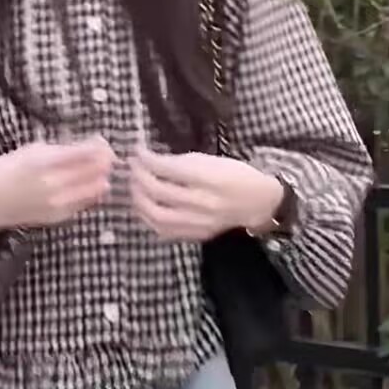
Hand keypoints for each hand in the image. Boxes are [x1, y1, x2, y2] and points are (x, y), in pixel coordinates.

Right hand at [0, 136, 115, 234]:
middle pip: (93, 171)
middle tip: (107, 154)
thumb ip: (60, 148)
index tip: (102, 142)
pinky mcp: (59, 216)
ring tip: (101, 170)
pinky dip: (93, 193)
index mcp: (45, 162)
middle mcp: (53, 184)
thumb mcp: (31, 150)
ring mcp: (57, 203)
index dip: (99, 147)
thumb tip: (87, 145)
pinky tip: (93, 186)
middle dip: (105, 161)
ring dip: (102, 177)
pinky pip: (86, 204)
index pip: (84, 153)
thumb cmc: (7, 171)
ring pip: (94, 189)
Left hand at [129, 145, 282, 241]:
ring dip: (138, 199)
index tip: (136, 152)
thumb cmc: (233, 175)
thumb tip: (149, 160)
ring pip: (156, 215)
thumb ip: (181, 162)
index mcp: (209, 178)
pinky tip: (144, 206)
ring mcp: (198, 223)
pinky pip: (163, 231)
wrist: (257, 202)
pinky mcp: (195, 236)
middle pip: (158, 191)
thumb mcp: (211, 159)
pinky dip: (148, 218)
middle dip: (138, 178)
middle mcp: (203, 203)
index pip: (168, 168)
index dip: (146, 159)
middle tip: (132, 169)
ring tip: (134, 187)